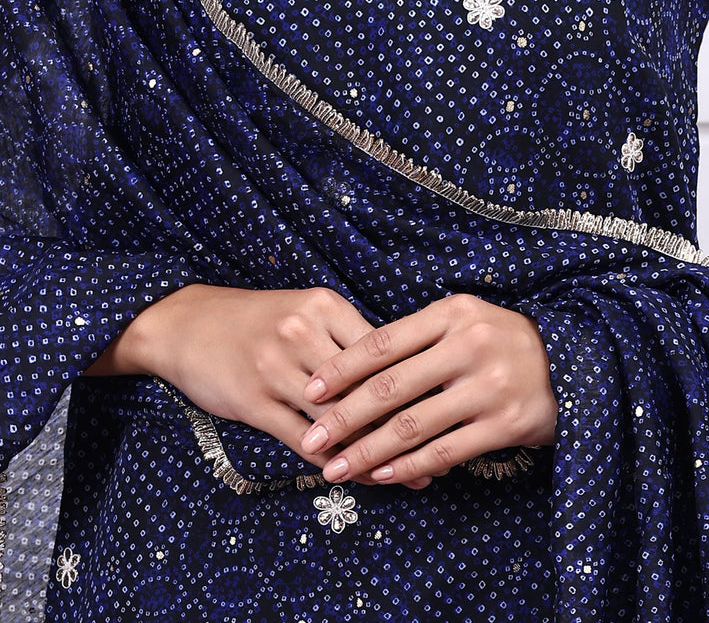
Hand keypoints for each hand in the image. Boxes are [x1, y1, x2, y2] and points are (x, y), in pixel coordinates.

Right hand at [85, 284, 427, 485]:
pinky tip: (359, 477)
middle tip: (443, 455)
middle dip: (409, 425)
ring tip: (412, 477)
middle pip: (367, 387)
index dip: (418, 386)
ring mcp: (276, 368)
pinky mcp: (254, 402)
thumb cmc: (256, 320)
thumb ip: (347, 338)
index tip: (449, 410)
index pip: (384, 352)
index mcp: (323, 305)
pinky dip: (336, 463)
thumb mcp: (304, 311)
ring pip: (340, 419)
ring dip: (377, 453)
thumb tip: (407, 372)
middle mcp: (302, 332)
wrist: (186, 324)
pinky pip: (304, 441)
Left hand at [298, 293, 557, 485]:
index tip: (310, 390)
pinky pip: (445, 450)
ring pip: (413, 424)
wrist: (578, 362)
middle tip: (312, 439)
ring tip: (337, 469)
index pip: (383, 342)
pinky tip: (383, 475)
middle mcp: (469, 345)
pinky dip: (409, 466)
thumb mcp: (465, 322)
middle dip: (344, 416)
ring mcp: (489, 386)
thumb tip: (351, 368)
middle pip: (391, 386)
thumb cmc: (503, 342)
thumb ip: (418, 338)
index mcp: (452, 313)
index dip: (342, 369)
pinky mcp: (506, 424)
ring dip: (369, 451)